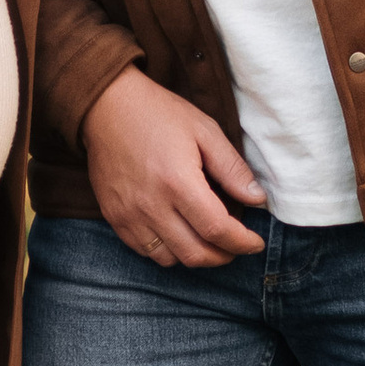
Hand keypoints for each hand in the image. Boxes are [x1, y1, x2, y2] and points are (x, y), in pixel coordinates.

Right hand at [80, 65, 265, 267]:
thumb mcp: (204, 130)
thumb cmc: (159, 114)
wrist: (107, 106)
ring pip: (170, 259)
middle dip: (222, 256)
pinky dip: (167, 251)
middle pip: (195, 253)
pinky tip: (177, 232)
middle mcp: (152, 206)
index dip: (241, 242)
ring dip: (194, 255)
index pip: (217, 229)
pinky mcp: (115, 219)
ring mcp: (130, 216)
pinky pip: (145, 252)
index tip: (254, 243)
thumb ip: (232, 168)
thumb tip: (257, 198)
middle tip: (235, 246)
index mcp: (178, 182)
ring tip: (207, 239)